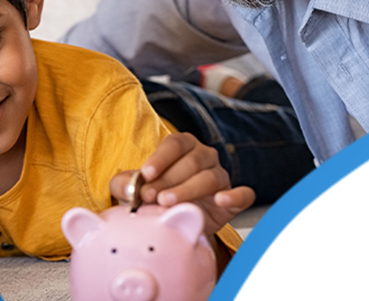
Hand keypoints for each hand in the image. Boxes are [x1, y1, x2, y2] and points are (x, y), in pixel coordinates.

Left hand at [110, 133, 255, 235]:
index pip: (175, 143)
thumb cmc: (155, 199)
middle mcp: (205, 157)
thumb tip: (128, 187)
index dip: (161, 158)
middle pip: (191, 161)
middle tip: (150, 197)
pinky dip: (234, 196)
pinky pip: (243, 194)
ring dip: (188, 189)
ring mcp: (221, 176)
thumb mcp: (135, 190)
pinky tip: (221, 201)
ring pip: (210, 177)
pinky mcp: (235, 199)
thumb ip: (125, 184)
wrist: (177, 224)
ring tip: (168, 203)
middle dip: (168, 179)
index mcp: (183, 146)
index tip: (146, 174)